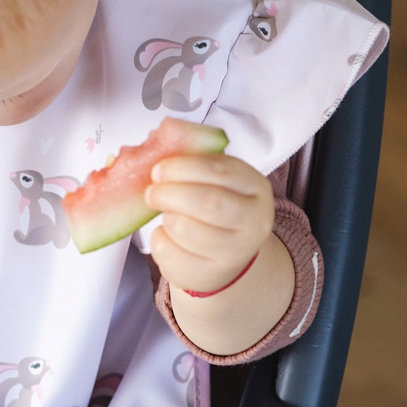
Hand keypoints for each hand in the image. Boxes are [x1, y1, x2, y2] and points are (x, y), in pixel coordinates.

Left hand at [143, 154, 273, 293]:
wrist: (224, 257)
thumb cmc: (214, 208)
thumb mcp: (213, 179)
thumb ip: (192, 157)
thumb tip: (160, 132)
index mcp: (255, 187)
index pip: (221, 171)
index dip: (183, 167)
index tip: (159, 168)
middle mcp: (253, 221)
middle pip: (207, 202)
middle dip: (170, 193)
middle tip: (152, 191)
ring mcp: (235, 252)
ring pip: (186, 229)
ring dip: (166, 217)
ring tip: (168, 212)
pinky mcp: (209, 274)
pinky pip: (170, 253)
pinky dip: (160, 240)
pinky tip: (170, 236)